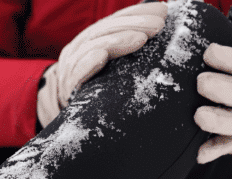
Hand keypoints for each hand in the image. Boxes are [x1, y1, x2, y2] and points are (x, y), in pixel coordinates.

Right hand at [37, 2, 167, 126]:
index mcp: (92, 39)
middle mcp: (80, 47)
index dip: (137, 13)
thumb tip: (158, 34)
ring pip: (92, 45)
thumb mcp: (113, 67)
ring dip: (118, 40)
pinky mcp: (68, 86)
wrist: (69, 116)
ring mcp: (72, 65)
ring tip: (142, 38)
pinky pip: (77, 72)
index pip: (115, 20)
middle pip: (106, 29)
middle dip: (134, 24)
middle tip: (158, 24)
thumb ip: (128, 50)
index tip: (162, 10)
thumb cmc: (97, 89)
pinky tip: (102, 56)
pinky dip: (89, 62)